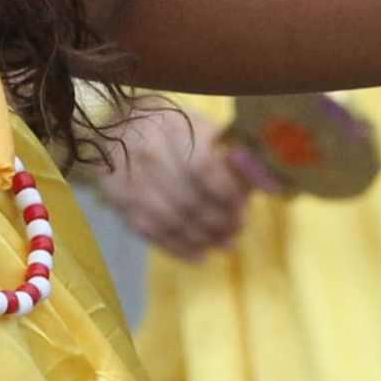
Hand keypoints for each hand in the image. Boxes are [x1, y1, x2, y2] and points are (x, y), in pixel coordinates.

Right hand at [87, 98, 262, 260]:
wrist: (111, 125)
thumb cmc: (168, 125)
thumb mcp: (201, 126)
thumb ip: (233, 153)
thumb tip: (270, 183)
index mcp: (174, 130)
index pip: (204, 168)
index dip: (228, 194)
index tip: (243, 205)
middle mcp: (150, 156)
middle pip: (191, 201)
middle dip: (220, 222)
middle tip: (237, 228)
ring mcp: (132, 182)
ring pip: (173, 222)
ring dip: (205, 239)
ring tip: (224, 243)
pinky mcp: (121, 204)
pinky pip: (153, 234)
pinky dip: (180, 249)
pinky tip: (200, 255)